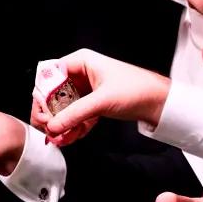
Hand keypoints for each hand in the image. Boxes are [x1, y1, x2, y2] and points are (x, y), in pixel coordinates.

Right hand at [40, 49, 171, 145]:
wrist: (159, 103)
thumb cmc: (137, 90)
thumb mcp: (102, 101)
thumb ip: (75, 114)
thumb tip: (53, 126)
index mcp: (81, 61)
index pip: (49, 74)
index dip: (42, 94)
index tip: (42, 112)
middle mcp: (80, 73)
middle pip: (53, 93)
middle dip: (50, 114)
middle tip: (49, 129)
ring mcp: (86, 89)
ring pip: (63, 107)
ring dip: (61, 124)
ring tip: (60, 139)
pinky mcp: (92, 104)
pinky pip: (75, 116)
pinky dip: (72, 128)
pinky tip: (70, 138)